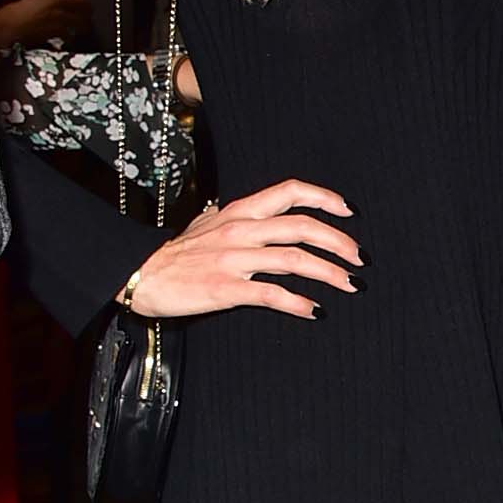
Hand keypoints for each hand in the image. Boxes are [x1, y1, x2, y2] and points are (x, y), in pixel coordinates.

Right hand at [0, 0, 92, 46]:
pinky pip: (70, 34)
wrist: (9, 26)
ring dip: (83, 23)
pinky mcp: (57, 30)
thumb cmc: (17, 11)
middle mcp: (56, 1)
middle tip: (89, 10)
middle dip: (89, 7)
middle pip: (83, 2)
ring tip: (82, 26)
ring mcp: (58, 16)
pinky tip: (68, 37)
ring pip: (81, 19)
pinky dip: (70, 36)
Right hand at [123, 180, 360, 321]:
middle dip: (340, 242)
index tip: (349, 211)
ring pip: (295, 260)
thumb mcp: (210, 222)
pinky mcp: (226, 289)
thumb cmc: (178, 252)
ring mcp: (234, 260)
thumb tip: (267, 209)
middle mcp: (241, 230)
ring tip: (351, 285)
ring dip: (330, 273)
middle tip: (360, 258)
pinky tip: (314, 311)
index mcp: (241, 211)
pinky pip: (272, 294)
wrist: (142, 275)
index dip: (325, 198)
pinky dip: (298, 303)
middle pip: (303, 227)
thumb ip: (240, 215)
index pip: (290, 191)